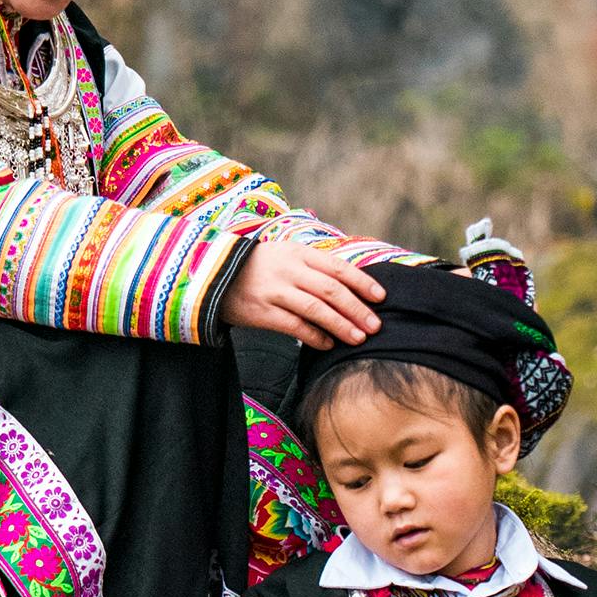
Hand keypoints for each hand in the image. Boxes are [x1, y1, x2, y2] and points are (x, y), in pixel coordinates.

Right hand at [222, 241, 385, 350]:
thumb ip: (316, 267)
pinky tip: (328, 344)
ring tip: (358, 338)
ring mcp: (275, 291)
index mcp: (299, 252)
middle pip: (331, 290)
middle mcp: (289, 270)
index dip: (362, 282)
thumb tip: (352, 286)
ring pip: (316, 309)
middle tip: (375, 325)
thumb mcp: (287, 255)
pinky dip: (315, 336)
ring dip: (341, 325)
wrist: (214, 274)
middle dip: (356, 309)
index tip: (381, 296)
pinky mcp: (262, 312)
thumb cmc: (261, 266)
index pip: (337, 267)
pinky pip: (295, 326)